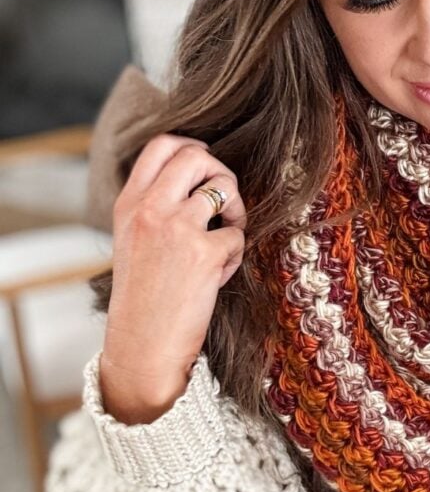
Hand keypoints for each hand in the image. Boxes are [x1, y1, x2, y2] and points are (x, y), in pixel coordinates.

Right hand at [101, 134, 247, 416]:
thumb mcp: (133, 240)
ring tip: (225, 237)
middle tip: (224, 202)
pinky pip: (237, 234)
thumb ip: (154, 205)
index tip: (205, 163)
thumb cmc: (144, 297)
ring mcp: (177, 228)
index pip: (160, 146)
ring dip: (235, 210)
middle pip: (197, 156)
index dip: (191, 145)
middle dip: (221, 172)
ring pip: (224, 187)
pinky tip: (217, 276)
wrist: (143, 346)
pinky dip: (234, 255)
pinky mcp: (205, 252)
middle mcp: (150, 209)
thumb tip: (197, 176)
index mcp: (129, 204)